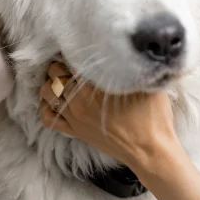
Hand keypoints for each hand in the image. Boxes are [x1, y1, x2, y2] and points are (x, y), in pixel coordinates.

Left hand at [39, 62, 180, 175]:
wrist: (150, 150)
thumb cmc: (152, 117)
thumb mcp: (146, 84)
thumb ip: (134, 67)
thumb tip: (130, 52)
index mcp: (93, 86)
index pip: (72, 59)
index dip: (78, 50)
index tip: (86, 49)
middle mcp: (78, 100)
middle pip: (55, 73)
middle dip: (62, 64)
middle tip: (75, 61)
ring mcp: (74, 117)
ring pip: (47, 93)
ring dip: (52, 82)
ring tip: (63, 77)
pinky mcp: (75, 131)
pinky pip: (48, 118)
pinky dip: (47, 106)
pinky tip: (56, 100)